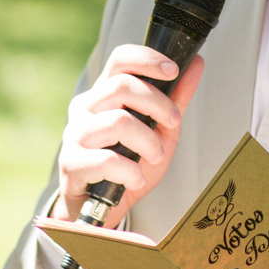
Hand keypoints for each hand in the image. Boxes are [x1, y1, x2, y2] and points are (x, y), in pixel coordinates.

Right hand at [51, 45, 204, 225]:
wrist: (102, 208)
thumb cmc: (130, 165)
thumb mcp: (161, 131)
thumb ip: (176, 99)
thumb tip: (197, 63)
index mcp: (105, 94)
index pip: (120, 60)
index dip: (147, 59)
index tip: (173, 70)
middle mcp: (85, 108)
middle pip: (121, 86)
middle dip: (158, 104)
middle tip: (173, 123)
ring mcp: (75, 134)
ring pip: (117, 122)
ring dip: (148, 142)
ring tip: (156, 157)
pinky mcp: (70, 163)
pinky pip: (106, 160)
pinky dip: (130, 171)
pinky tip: (136, 178)